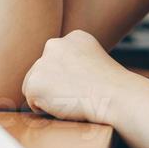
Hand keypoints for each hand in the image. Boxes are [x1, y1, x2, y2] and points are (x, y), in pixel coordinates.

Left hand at [21, 30, 139, 123]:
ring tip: (72, 99)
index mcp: (73, 37)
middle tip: (77, 95)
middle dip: (55, 86)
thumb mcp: (96, 63)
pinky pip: (32, 102)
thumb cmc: (112, 89)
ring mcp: (43, 62)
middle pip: (43, 72)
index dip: (69, 79)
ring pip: (35, 86)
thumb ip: (77, 62)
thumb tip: (61, 76)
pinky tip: (65, 105)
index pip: (58, 61)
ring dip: (49, 97)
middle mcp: (54, 44)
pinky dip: (45, 109)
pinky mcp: (35, 82)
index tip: (85, 85)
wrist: (115, 97)